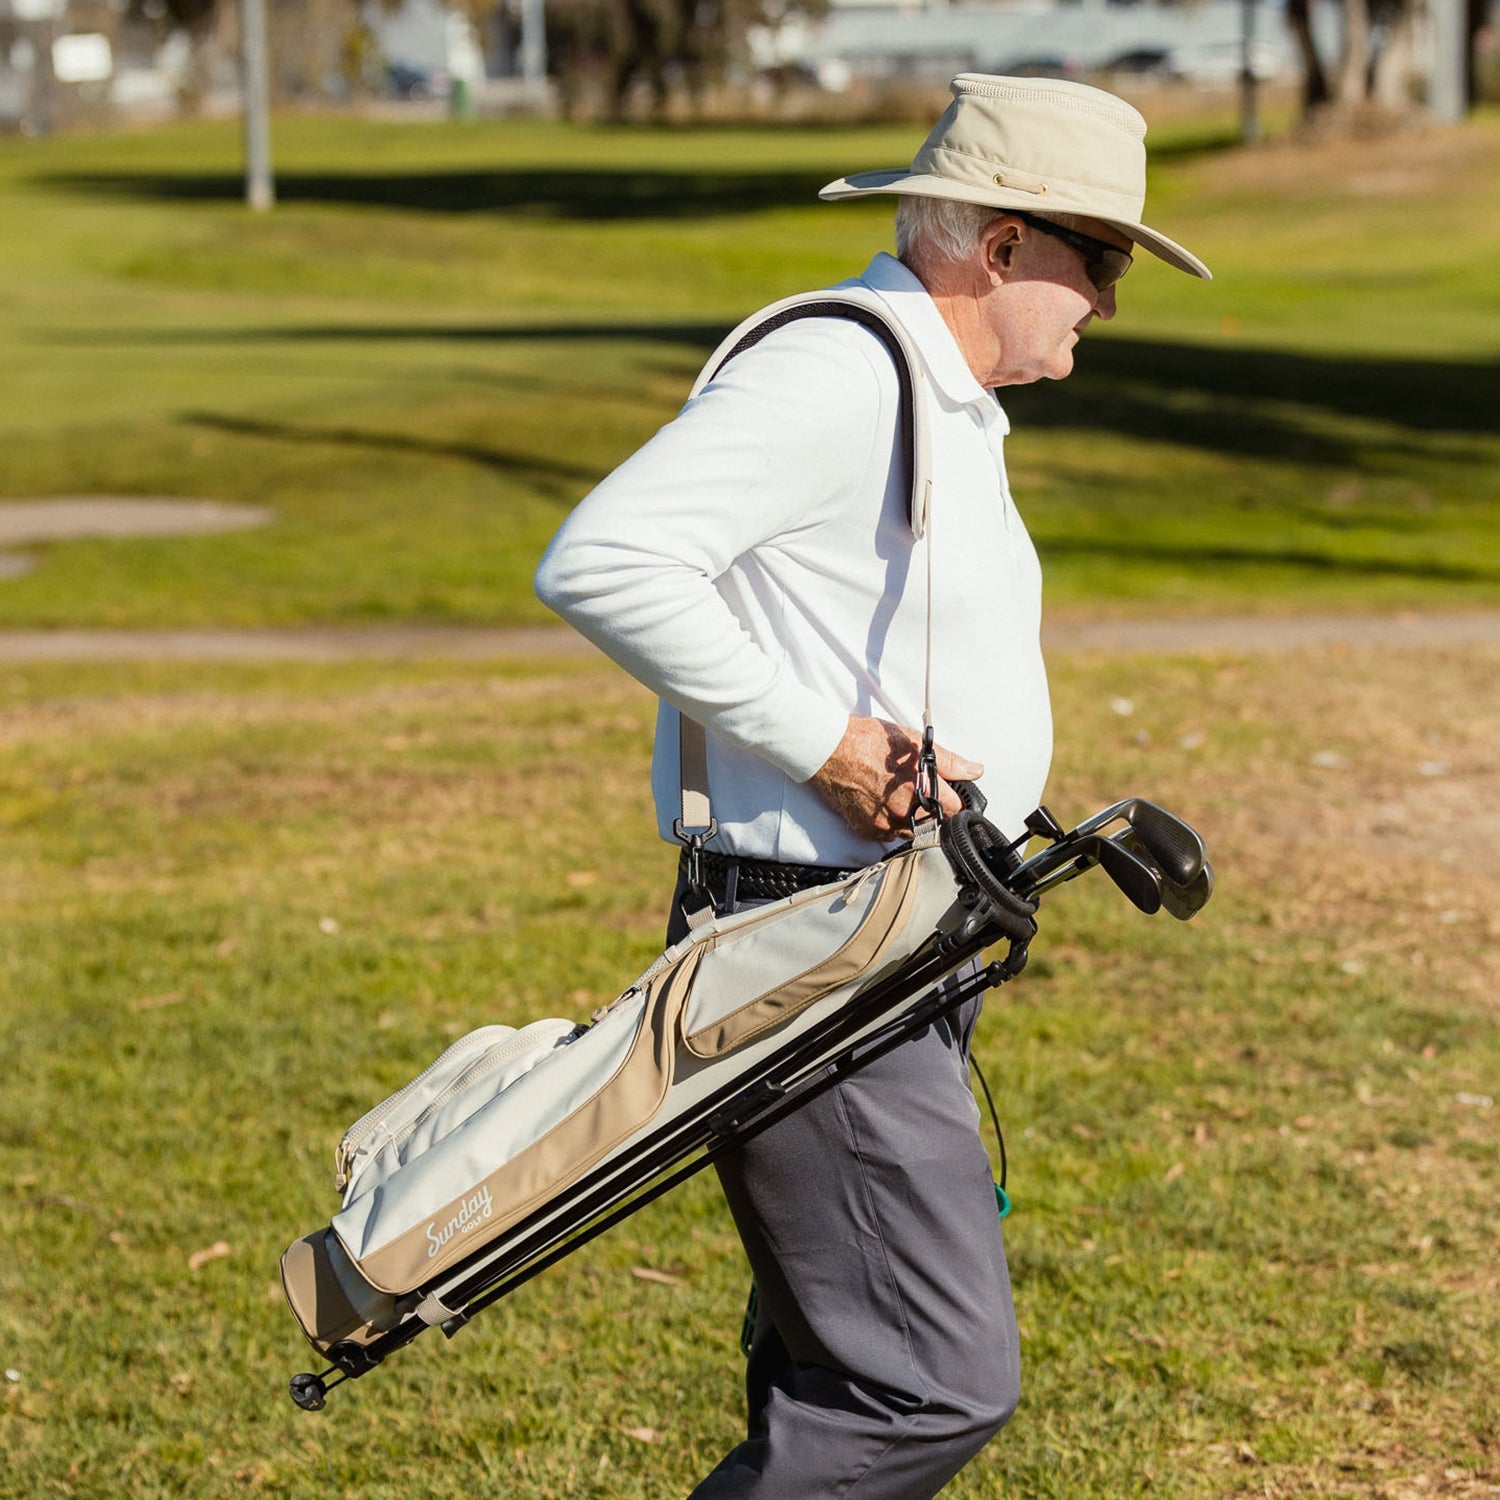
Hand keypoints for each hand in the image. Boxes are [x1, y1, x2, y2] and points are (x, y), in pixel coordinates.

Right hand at [807, 716, 982, 841]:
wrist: (827, 750)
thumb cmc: (866, 741)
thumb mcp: (913, 742)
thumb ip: (948, 761)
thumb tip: (974, 770)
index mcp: (920, 788)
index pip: (954, 807)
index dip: (954, 799)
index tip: (949, 794)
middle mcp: (903, 811)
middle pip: (933, 821)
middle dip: (930, 807)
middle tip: (916, 788)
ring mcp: (883, 823)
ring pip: (910, 831)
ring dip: (909, 817)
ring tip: (896, 794)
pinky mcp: (866, 830)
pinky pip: (886, 834)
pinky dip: (887, 822)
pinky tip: (880, 802)